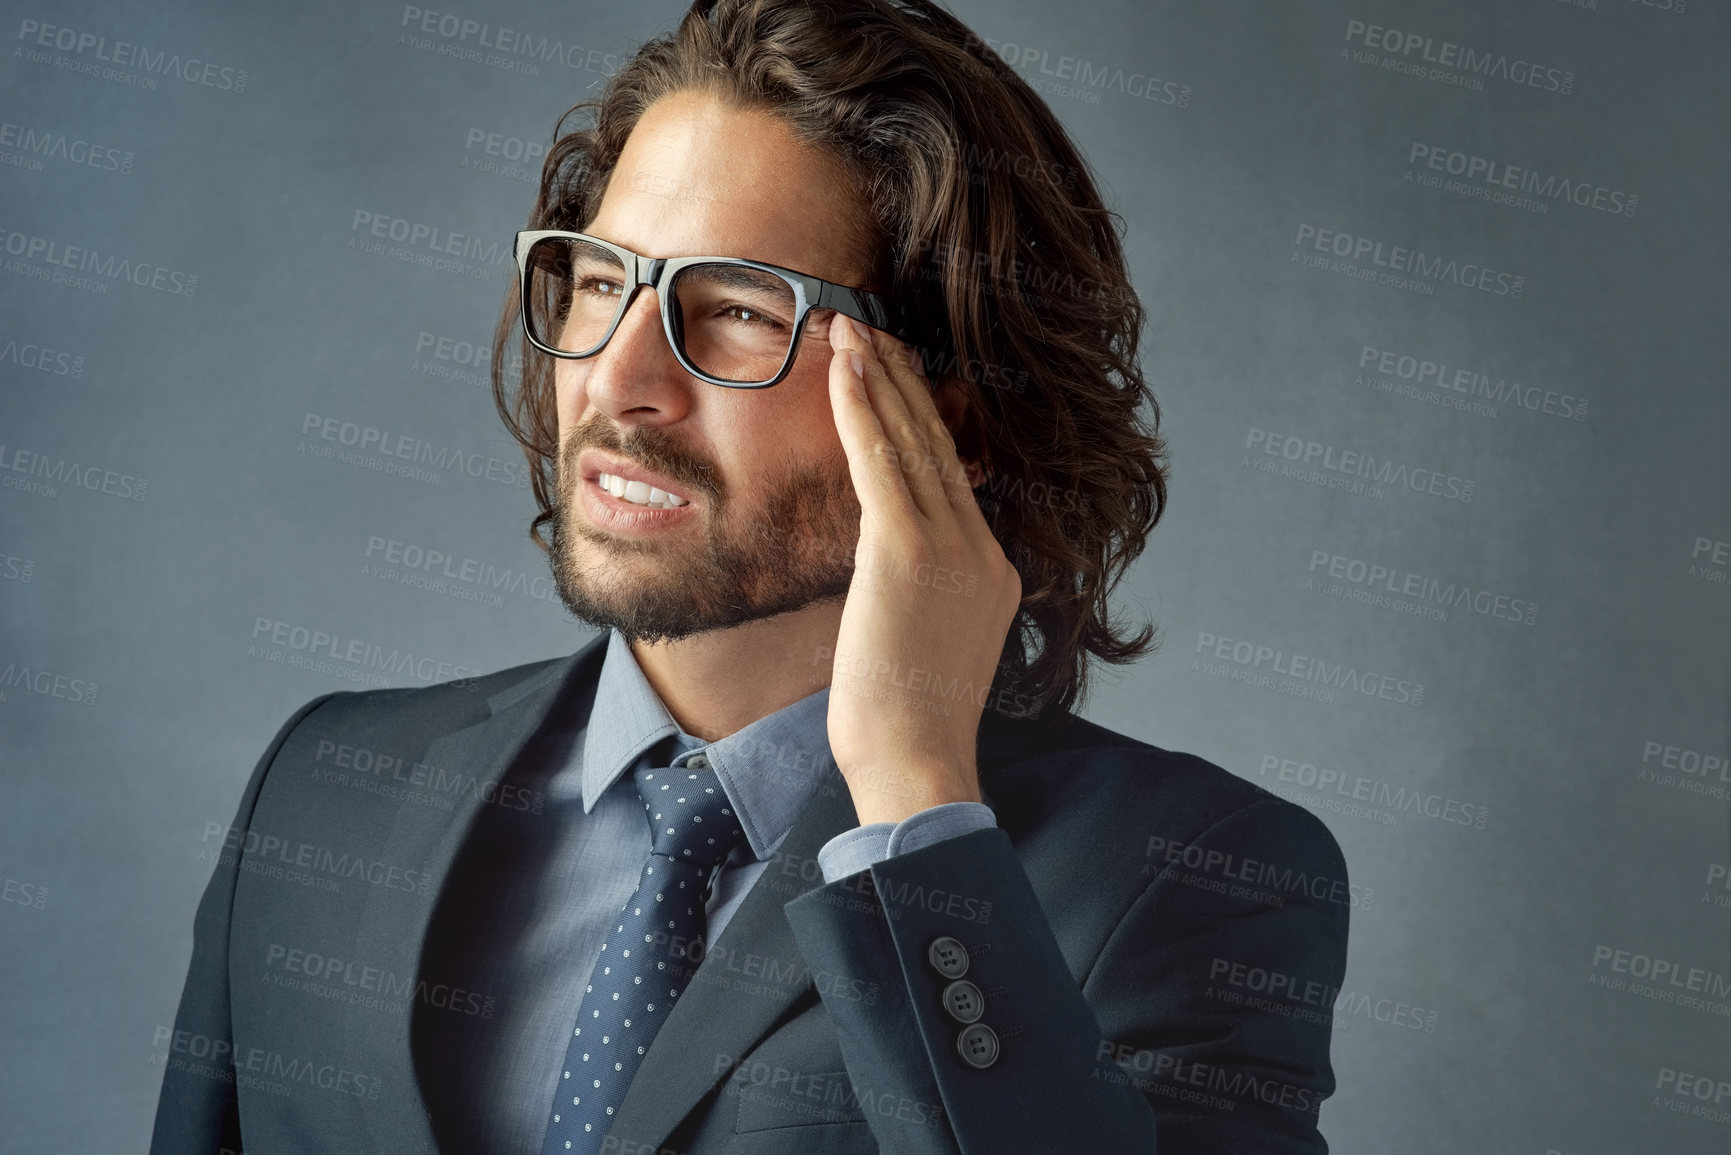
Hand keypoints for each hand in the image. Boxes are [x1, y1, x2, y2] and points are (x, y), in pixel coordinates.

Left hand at [822, 312, 1022, 824]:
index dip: (922, 416)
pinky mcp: (909, 552)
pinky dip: (861, 408)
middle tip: (871, 328)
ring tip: (851, 328)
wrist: (917, 761)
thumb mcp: (926, 642)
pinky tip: (843, 367)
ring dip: (878, 378)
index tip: (896, 375)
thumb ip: (920, 592)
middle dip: (902, 381)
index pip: (953, 475)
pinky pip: (882, 462)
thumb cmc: (906, 720)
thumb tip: (886, 570)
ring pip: (913, 441)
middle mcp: (982, 548)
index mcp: (992, 570)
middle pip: (939, 444)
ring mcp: (952, 548)